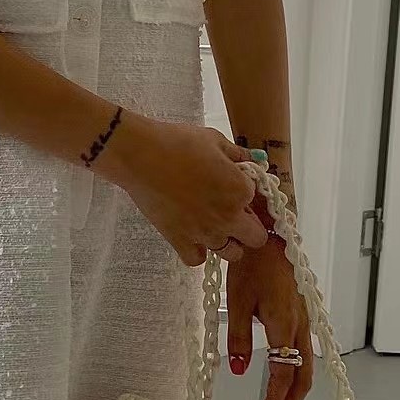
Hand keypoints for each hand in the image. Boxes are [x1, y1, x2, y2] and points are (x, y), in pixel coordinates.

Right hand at [98, 114, 267, 265]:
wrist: (140, 155)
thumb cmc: (177, 142)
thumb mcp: (214, 140)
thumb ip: (238, 154)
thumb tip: (250, 160)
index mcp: (241, 190)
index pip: (260, 202)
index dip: (248, 194)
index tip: (234, 186)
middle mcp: (228, 216)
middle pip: (256, 238)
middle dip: (249, 225)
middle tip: (233, 211)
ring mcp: (204, 232)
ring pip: (232, 253)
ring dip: (228, 241)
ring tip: (213, 224)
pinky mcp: (179, 240)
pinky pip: (197, 259)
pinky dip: (197, 251)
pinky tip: (192, 234)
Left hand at [226, 234, 313, 399]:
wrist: (271, 235)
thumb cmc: (252, 265)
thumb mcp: (237, 301)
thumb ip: (239, 337)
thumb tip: (240, 370)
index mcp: (284, 324)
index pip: (284, 371)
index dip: (278, 398)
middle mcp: (300, 325)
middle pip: (304, 374)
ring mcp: (304, 319)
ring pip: (307, 362)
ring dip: (296, 388)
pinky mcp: (302, 313)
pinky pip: (305, 348)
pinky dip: (298, 369)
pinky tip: (287, 375)